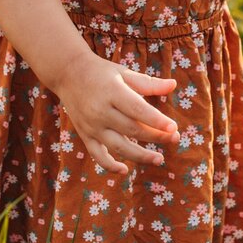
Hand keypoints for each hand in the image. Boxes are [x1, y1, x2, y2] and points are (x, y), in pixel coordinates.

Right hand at [52, 49, 179, 176]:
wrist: (68, 73)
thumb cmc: (101, 72)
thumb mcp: (124, 73)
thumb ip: (148, 83)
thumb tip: (173, 86)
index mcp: (113, 91)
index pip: (138, 110)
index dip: (156, 121)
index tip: (174, 128)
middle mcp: (101, 111)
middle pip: (132, 129)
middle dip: (156, 136)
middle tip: (175, 138)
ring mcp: (92, 125)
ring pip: (118, 146)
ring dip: (140, 155)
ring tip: (159, 159)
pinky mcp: (85, 135)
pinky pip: (97, 155)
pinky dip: (110, 166)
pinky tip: (125, 170)